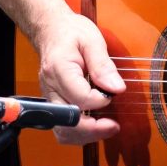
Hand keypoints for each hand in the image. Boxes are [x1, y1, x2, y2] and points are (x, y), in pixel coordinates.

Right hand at [33, 11, 126, 144]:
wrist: (52, 30)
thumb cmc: (71, 32)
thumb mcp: (92, 40)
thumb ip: (103, 65)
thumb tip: (117, 88)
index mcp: (59, 69)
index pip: (79, 97)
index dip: (99, 101)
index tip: (112, 93)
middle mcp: (50, 87)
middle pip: (67, 121)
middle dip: (93, 129)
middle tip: (114, 126)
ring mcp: (49, 97)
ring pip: (63, 130)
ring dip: (86, 135)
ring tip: (107, 128)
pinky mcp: (53, 103)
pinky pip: (63, 126)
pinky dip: (79, 132)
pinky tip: (95, 125)